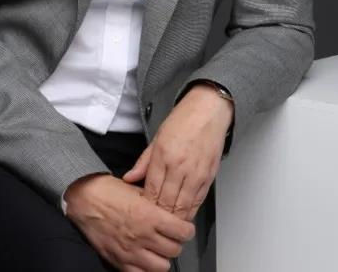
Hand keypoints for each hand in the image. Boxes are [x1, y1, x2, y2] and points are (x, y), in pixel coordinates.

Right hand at [65, 173, 194, 271]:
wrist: (84, 199)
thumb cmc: (109, 191)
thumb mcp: (137, 190)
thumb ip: (155, 203)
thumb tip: (170, 212)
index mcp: (149, 215)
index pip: (182, 232)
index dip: (187, 230)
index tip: (185, 228)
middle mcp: (143, 236)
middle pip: (174, 250)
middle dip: (176, 243)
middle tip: (171, 237)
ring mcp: (131, 252)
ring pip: (162, 266)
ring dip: (163, 257)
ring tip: (159, 248)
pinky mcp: (119, 261)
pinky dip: (147, 269)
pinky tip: (145, 259)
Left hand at [122, 84, 232, 221]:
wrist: (209, 110)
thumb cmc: (183, 120)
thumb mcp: (157, 137)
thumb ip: (143, 161)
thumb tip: (129, 178)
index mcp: (163, 155)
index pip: (151, 191)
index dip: (146, 206)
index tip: (141, 212)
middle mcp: (180, 167)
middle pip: (166, 203)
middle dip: (158, 216)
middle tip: (151, 223)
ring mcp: (196, 173)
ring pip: (183, 207)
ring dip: (174, 218)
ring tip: (165, 226)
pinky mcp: (208, 177)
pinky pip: (197, 202)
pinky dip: (189, 212)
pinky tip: (182, 216)